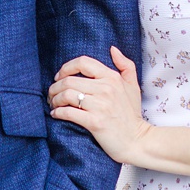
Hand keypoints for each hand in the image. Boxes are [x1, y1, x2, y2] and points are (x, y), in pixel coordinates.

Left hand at [47, 47, 147, 162]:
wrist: (137, 141)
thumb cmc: (131, 114)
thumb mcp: (133, 87)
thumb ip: (126, 66)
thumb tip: (112, 49)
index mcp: (112, 78)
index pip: (83, 62)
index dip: (66, 67)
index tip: (59, 77)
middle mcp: (106, 89)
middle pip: (69, 80)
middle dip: (54, 87)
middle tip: (51, 94)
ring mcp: (100, 106)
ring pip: (66, 95)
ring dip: (54, 99)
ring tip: (53, 104)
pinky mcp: (95, 122)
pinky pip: (68, 112)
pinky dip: (58, 112)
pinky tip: (56, 114)